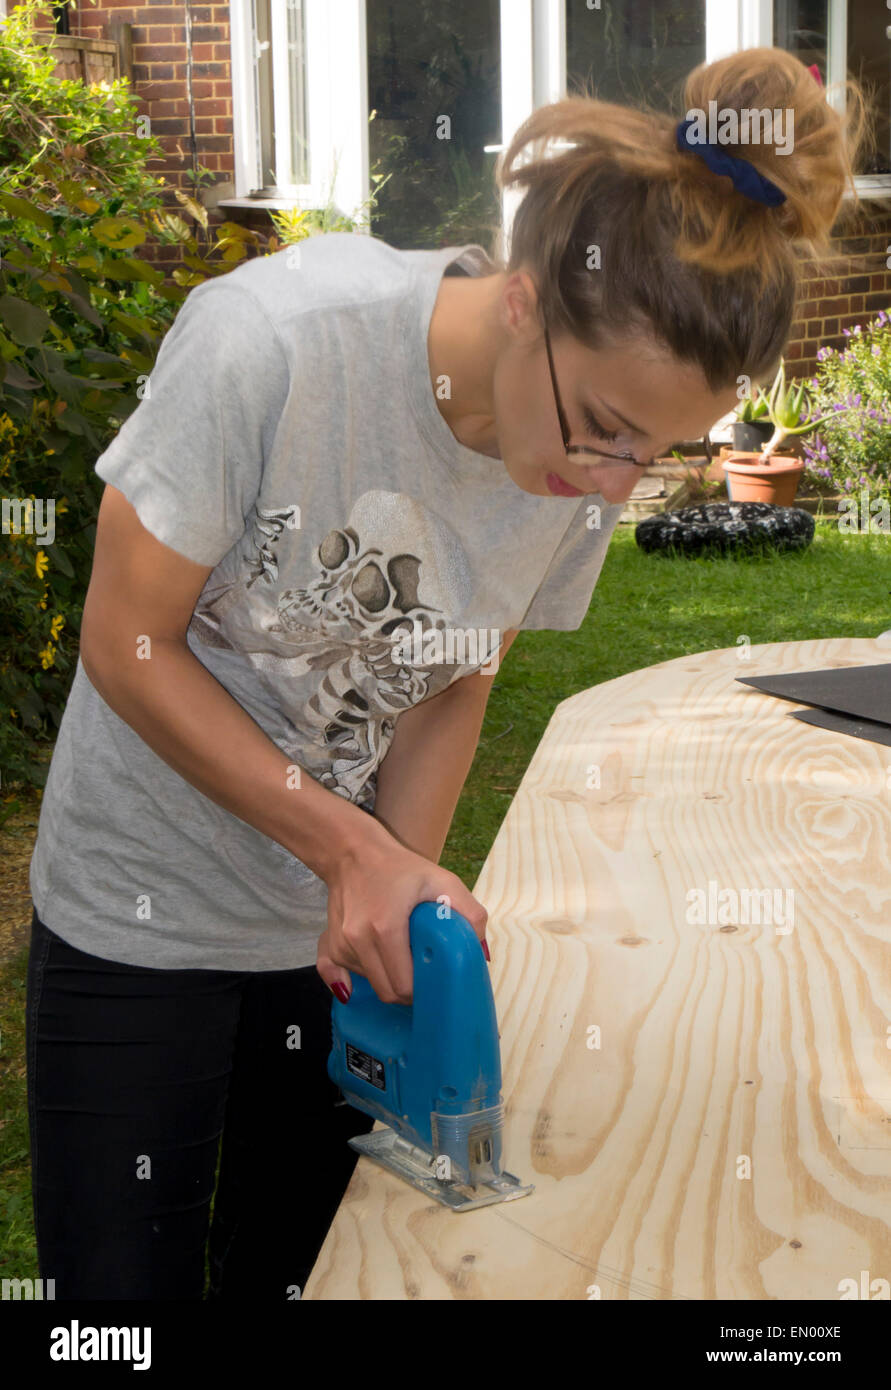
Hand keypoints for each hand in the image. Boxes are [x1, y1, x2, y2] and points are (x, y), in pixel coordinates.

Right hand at [316, 831, 487, 1004]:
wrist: (353, 852)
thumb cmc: (400, 868)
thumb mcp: (443, 881)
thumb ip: (470, 914)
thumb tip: (481, 952)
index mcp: (385, 927)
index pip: (404, 986)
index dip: (423, 990)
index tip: (435, 980)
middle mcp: (358, 939)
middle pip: (386, 992)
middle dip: (408, 992)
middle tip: (423, 975)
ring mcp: (341, 943)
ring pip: (369, 983)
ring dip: (387, 979)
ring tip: (401, 957)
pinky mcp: (331, 943)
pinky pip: (341, 974)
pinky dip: (359, 976)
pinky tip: (368, 971)